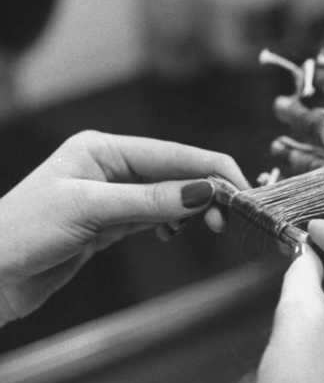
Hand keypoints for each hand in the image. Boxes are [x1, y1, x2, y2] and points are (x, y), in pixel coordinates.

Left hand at [0, 130, 247, 324]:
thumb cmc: (21, 233)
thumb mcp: (89, 211)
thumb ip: (149, 201)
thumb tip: (204, 191)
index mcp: (102, 149)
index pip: (172, 153)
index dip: (211, 169)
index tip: (242, 189)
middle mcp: (110, 166)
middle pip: (175, 172)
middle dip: (205, 192)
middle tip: (228, 217)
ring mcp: (112, 194)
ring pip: (168, 196)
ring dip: (191, 209)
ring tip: (209, 227)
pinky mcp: (110, 222)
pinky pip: (154, 216)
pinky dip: (171, 224)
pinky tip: (173, 233)